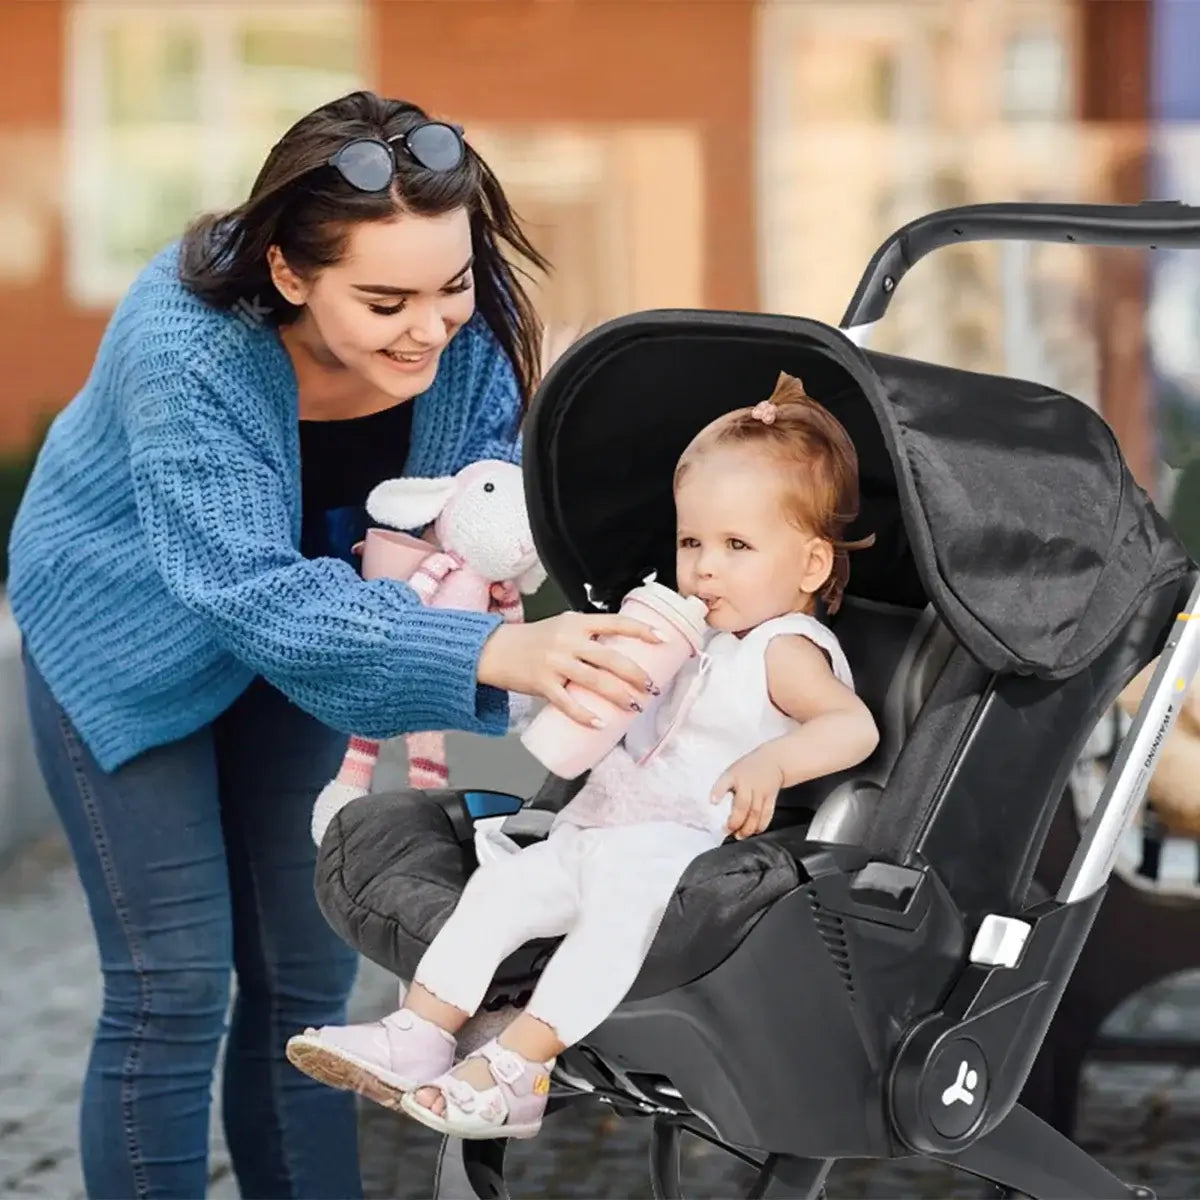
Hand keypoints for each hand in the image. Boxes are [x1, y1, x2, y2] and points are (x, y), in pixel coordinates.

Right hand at [477, 612, 662, 727]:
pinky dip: (585, 715)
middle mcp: (568, 640)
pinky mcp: (542, 683)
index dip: (642, 630)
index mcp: (576, 622)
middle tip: (651, 687)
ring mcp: (555, 662)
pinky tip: (599, 723)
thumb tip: (619, 652)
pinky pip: (568, 703)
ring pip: (596, 681)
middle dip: (637, 675)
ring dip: (620, 696)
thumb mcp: (561, 626)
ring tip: (634, 706)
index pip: (616, 622)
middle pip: (612, 658)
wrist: (494, 649)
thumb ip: (587, 636)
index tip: (662, 640)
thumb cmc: (531, 640)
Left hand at [711, 750, 784, 839]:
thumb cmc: (746, 770)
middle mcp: (748, 783)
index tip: (712, 802)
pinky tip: (754, 832)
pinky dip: (761, 825)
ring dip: (747, 827)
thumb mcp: (731, 772)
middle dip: (735, 820)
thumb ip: (723, 787)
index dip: (718, 792)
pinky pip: (767, 814)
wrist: (773, 761)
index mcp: (734, 775)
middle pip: (743, 804)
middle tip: (728, 830)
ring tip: (740, 835)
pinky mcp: (771, 798)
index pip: (725, 782)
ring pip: (756, 812)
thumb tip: (713, 807)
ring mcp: (761, 791)